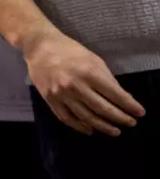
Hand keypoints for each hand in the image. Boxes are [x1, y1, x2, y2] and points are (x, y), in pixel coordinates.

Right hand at [24, 30, 144, 135]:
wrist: (40, 47)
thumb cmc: (70, 50)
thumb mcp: (93, 59)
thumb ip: (106, 78)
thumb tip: (120, 96)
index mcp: (89, 73)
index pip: (115, 94)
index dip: (129, 105)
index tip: (140, 113)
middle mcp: (76, 86)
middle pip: (102, 108)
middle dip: (120, 118)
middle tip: (130, 124)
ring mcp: (61, 94)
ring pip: (86, 117)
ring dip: (103, 126)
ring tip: (115, 131)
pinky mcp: (50, 99)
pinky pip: (66, 118)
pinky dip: (79, 126)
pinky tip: (90, 130)